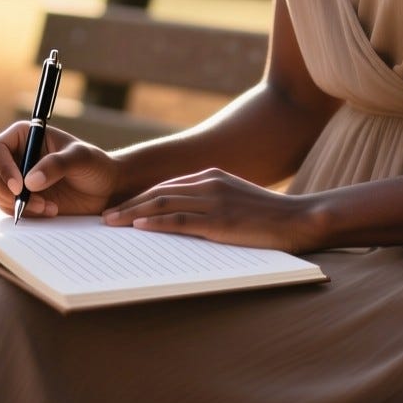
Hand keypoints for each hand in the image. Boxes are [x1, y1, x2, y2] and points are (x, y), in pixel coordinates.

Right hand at [0, 123, 117, 218]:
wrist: (106, 189)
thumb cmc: (95, 165)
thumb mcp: (81, 159)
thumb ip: (57, 165)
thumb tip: (29, 181)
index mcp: (25, 136)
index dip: (2, 167)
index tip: (19, 185)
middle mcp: (16, 156)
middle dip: (6, 191)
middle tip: (31, 200)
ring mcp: (17, 178)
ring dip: (19, 204)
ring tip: (49, 206)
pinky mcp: (22, 199)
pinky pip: (7, 208)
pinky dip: (25, 213)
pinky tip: (50, 210)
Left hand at [103, 169, 322, 252]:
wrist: (298, 219)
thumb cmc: (267, 216)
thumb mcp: (235, 200)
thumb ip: (209, 203)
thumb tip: (180, 219)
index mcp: (212, 175)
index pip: (166, 185)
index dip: (140, 197)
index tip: (120, 208)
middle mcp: (209, 183)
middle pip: (158, 192)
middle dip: (128, 205)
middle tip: (105, 218)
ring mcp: (214, 201)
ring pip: (162, 204)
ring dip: (133, 214)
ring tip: (112, 224)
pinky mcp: (219, 221)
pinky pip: (179, 220)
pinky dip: (155, 223)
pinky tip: (138, 227)